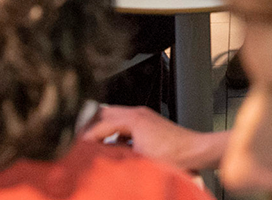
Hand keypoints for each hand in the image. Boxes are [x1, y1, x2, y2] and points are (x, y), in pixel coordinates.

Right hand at [82, 104, 228, 170]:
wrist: (195, 151)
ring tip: (91, 143)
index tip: (75, 147)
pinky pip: (123, 122)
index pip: (99, 125)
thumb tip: (100, 160)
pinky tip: (113, 146)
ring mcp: (143, 115)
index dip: (85, 137)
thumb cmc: (175, 155)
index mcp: (132, 119)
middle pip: (103, 113)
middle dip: (88, 125)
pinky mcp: (148, 122)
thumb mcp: (139, 158)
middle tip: (77, 139)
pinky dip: (113, 131)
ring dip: (101, 128)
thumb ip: (117, 155)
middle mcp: (137, 113)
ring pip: (113, 116)